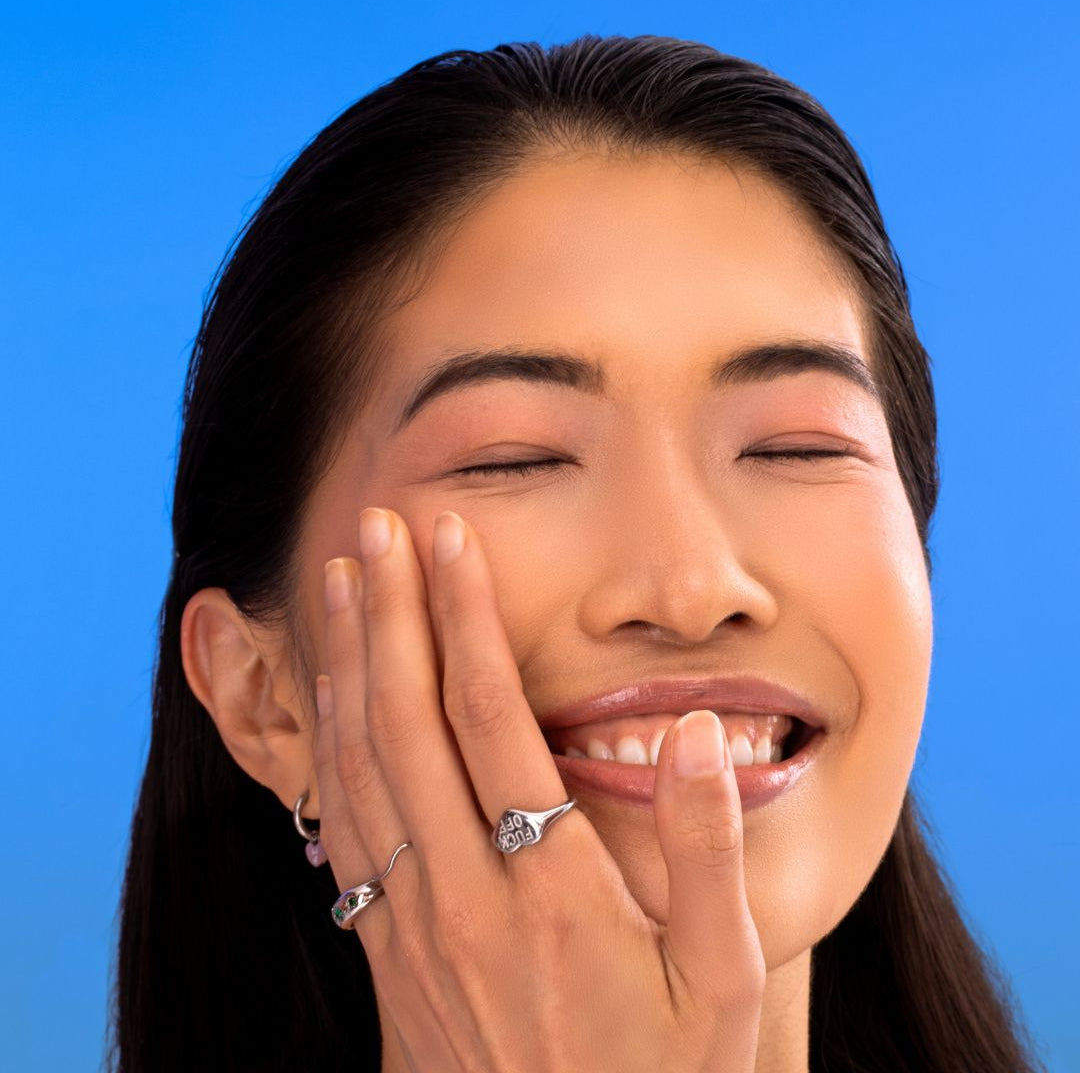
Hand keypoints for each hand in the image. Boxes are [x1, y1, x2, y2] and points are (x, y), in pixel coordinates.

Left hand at [313, 507, 765, 1071]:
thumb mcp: (726, 984)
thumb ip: (714, 855)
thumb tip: (698, 733)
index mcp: (554, 890)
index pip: (490, 717)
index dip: (463, 616)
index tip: (445, 538)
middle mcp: (467, 896)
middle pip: (407, 723)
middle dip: (387, 613)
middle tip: (373, 526)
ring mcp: (415, 926)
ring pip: (361, 767)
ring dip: (345, 664)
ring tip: (333, 582)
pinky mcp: (389, 953)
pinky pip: (346, 829)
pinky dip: (331, 745)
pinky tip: (329, 694)